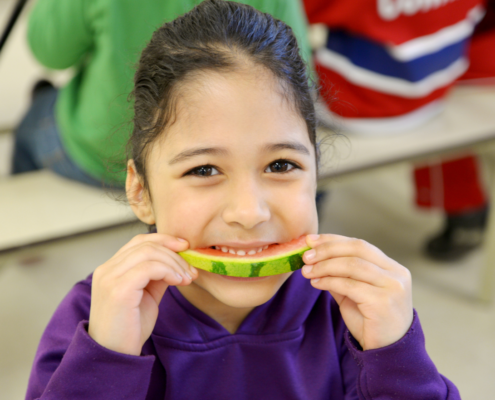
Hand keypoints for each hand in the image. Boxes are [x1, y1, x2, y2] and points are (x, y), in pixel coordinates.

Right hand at [88, 234, 197, 355]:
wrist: (115, 356)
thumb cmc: (129, 328)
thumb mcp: (147, 295)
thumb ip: (157, 275)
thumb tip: (177, 260)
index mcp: (111, 268)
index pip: (139, 241)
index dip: (164, 239)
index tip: (185, 247)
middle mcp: (106, 270)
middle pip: (146, 244)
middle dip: (174, 254)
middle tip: (190, 270)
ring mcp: (109, 278)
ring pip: (149, 253)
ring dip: (174, 263)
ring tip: (186, 278)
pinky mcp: (118, 290)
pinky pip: (148, 268)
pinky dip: (168, 271)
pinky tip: (178, 282)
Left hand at [302, 234, 412, 349]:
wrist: (387, 353)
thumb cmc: (371, 322)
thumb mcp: (354, 293)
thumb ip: (340, 275)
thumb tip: (314, 256)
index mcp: (392, 267)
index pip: (360, 245)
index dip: (333, 240)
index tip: (311, 240)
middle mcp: (396, 273)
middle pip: (357, 249)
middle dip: (327, 250)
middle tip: (306, 256)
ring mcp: (393, 287)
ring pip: (352, 265)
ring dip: (325, 266)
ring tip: (307, 271)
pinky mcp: (383, 302)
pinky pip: (350, 285)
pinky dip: (330, 281)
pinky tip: (316, 283)